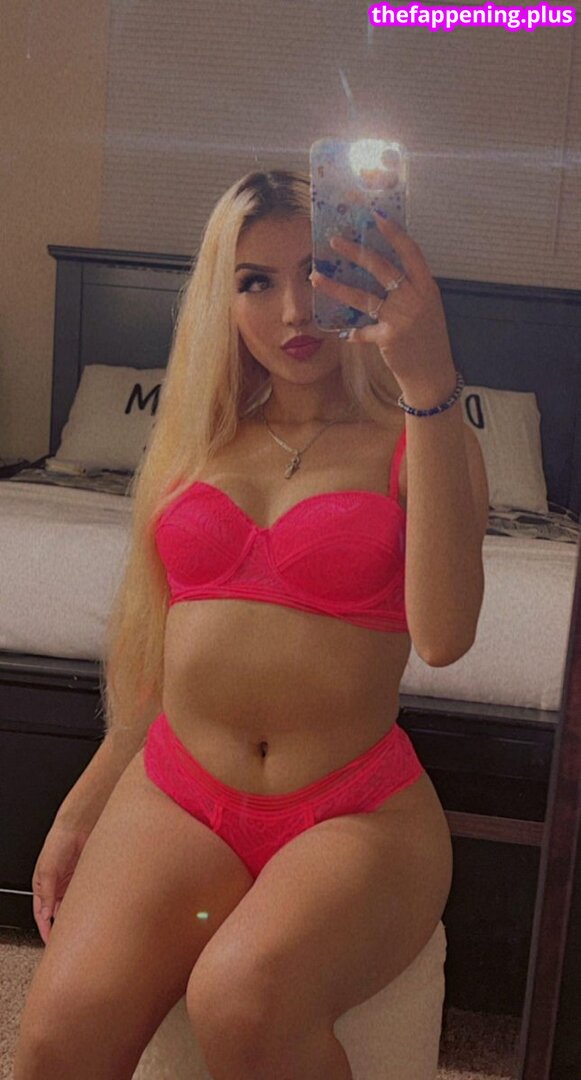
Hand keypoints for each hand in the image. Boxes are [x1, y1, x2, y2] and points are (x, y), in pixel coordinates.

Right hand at [32, 817, 91, 943]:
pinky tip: (95, 913)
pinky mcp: (88, 880)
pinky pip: (89, 897)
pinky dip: (91, 906)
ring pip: (75, 907)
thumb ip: (47, 893)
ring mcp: (74, 885)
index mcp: (44, 888)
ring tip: (84, 929)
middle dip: (64, 927)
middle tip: (71, 940)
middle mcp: (59, 888)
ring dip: (79, 917)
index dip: (46, 930)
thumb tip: (46, 915)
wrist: (81, 825)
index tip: (52, 943)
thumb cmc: (59, 841)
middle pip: (60, 914)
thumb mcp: (48, 869)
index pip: (42, 915)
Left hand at [310, 214, 455, 393]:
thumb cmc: (430, 339)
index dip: (394, 233)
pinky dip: (353, 333)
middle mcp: (414, 298)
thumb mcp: (428, 308)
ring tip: (316, 277)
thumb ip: (412, 289)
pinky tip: (344, 333)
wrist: (433, 374)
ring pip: (363, 297)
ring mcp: (401, 318)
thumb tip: (387, 271)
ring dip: (336, 287)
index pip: (411, 252)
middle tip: (334, 241)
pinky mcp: (388, 338)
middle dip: (355, 251)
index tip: (377, 216)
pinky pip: (363, 331)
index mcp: (427, 287)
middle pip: (381, 267)